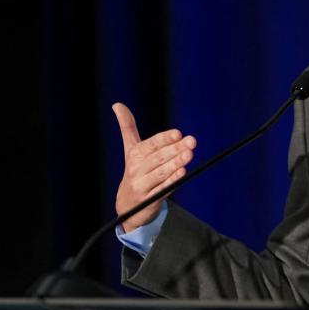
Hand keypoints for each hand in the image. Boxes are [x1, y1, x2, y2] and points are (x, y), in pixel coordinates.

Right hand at [113, 102, 196, 232]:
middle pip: (158, 157)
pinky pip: (163, 189)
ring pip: (161, 173)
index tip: (178, 133)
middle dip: (176, 149)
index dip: (165, 138)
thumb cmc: (135, 171)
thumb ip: (127, 127)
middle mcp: (136, 169)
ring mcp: (142, 185)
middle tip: (191, 141)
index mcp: (135, 154)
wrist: (128, 205)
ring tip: (189, 155)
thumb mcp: (130, 149)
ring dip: (175, 164)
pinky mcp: (150, 200)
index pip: (152, 144)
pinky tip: (183, 174)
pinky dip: (172, 181)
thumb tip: (117, 104)